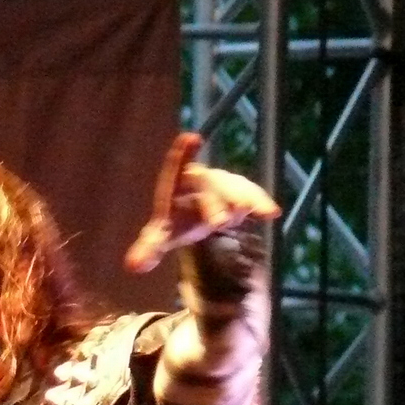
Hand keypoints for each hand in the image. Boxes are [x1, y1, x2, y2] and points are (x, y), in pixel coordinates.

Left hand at [124, 131, 280, 273]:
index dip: (183, 153)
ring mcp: (224, 185)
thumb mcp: (162, 235)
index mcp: (177, 183)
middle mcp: (202, 179)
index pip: (177, 166)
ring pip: (232, 188)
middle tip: (219, 223)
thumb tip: (133, 267)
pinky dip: (260, 203)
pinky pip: (251, 196)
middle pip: (208, 186)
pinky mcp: (242, 194)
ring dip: (240, 199)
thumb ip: (148, 248)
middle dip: (214, 203)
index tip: (191, 137)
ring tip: (248, 211)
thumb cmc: (178, 219)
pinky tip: (271, 213)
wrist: (201, 212)